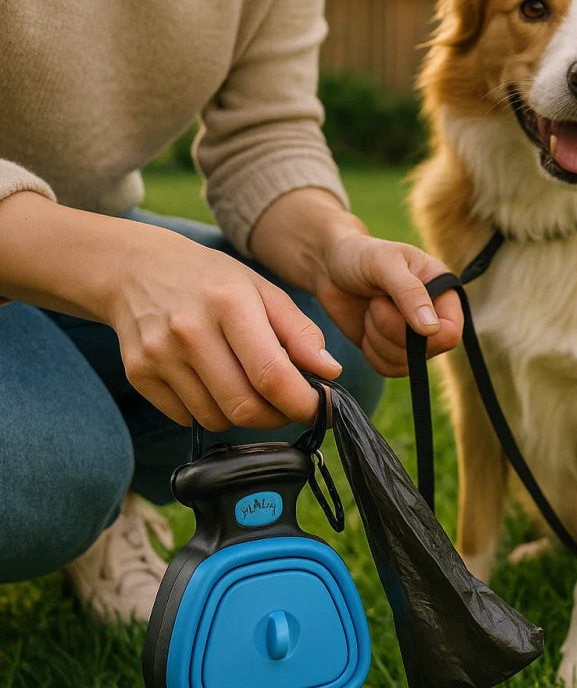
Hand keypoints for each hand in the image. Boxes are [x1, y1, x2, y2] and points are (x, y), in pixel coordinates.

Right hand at [105, 222, 341, 429]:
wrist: (135, 269)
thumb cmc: (210, 280)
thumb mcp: (261, 290)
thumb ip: (299, 332)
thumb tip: (329, 372)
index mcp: (228, 302)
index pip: (272, 376)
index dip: (303, 404)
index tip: (320, 409)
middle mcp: (189, 330)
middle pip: (244, 407)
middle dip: (276, 416)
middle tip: (286, 405)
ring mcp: (159, 355)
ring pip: (216, 419)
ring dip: (241, 414)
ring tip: (244, 385)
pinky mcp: (139, 374)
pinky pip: (186, 418)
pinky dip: (207, 410)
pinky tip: (209, 382)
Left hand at [314, 233, 462, 376]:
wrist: (331, 268)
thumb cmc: (360, 256)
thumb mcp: (385, 263)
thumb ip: (409, 292)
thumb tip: (432, 328)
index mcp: (443, 293)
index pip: (450, 332)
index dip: (424, 332)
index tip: (395, 307)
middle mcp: (434, 319)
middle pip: (425, 351)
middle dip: (390, 329)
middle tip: (376, 302)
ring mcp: (414, 339)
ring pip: (404, 363)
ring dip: (377, 338)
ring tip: (371, 309)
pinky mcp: (392, 351)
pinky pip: (387, 368)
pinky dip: (370, 351)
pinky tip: (366, 326)